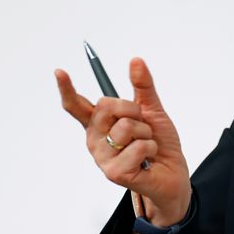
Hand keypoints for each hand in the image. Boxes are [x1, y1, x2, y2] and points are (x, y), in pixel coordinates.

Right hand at [56, 58, 190, 226]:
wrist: (173, 173)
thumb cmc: (159, 143)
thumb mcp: (153, 110)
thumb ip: (143, 86)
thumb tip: (135, 60)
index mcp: (100, 124)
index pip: (77, 105)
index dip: (66, 89)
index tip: (59, 72)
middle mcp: (96, 140)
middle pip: (105, 106)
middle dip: (132, 109)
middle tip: (142, 124)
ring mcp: (103, 157)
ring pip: (125, 126)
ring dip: (146, 132)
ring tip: (146, 144)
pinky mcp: (114, 173)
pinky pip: (138, 146)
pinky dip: (151, 148)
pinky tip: (148, 159)